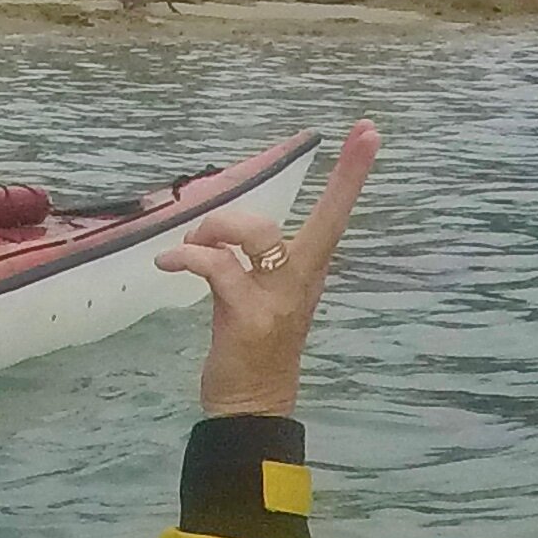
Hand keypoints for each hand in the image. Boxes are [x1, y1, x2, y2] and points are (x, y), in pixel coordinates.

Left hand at [155, 121, 378, 417]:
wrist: (250, 406)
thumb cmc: (253, 347)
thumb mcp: (260, 293)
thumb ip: (249, 258)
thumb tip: (220, 227)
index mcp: (306, 271)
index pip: (335, 216)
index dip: (352, 175)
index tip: (370, 131)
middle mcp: (302, 280)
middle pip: (321, 221)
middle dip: (334, 181)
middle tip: (316, 159)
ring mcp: (279, 299)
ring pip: (258, 234)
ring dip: (216, 229)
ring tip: (191, 246)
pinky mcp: (249, 316)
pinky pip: (217, 267)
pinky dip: (188, 257)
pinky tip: (167, 263)